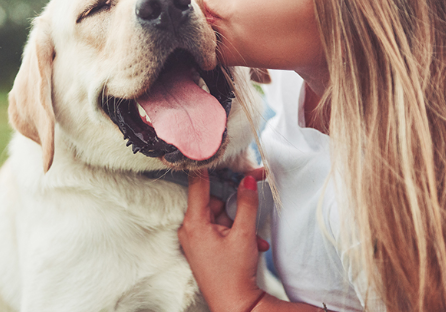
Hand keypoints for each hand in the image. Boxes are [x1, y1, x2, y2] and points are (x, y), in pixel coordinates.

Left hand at [178, 169, 266, 311]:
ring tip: (255, 238)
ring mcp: (196, 239)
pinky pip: (219, 229)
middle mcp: (190, 229)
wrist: (236, 306)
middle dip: (234, 203)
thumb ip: (245, 203)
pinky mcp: (203, 247)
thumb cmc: (235, 274)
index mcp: (194, 223)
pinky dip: (236, 233)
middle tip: (253, 193)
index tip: (214, 150)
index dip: (208, 166)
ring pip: (219, 216)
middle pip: (212, 200)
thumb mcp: (244, 234)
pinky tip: (252, 244)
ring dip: (239, 222)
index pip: (198, 184)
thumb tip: (248, 179)